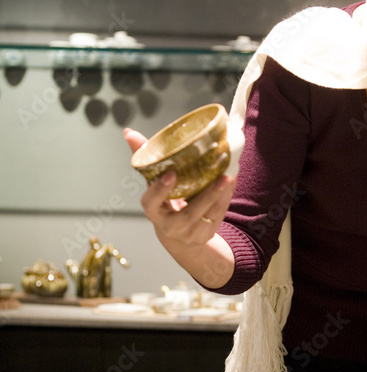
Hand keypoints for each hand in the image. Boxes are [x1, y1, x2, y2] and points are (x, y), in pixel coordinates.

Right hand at [123, 127, 236, 244]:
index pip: (152, 202)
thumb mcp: (154, 187)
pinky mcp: (207, 232)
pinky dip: (227, 195)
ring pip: (209, 213)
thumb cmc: (165, 205)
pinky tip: (232, 179)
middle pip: (190, 212)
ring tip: (230, 174)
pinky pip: (220, 213)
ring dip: (222, 193)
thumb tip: (129, 132)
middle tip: (221, 175)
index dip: (159, 189)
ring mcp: (191, 232)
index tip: (170, 173)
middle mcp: (171, 225)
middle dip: (207, 194)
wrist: (180, 239)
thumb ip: (147, 160)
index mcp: (154, 211)